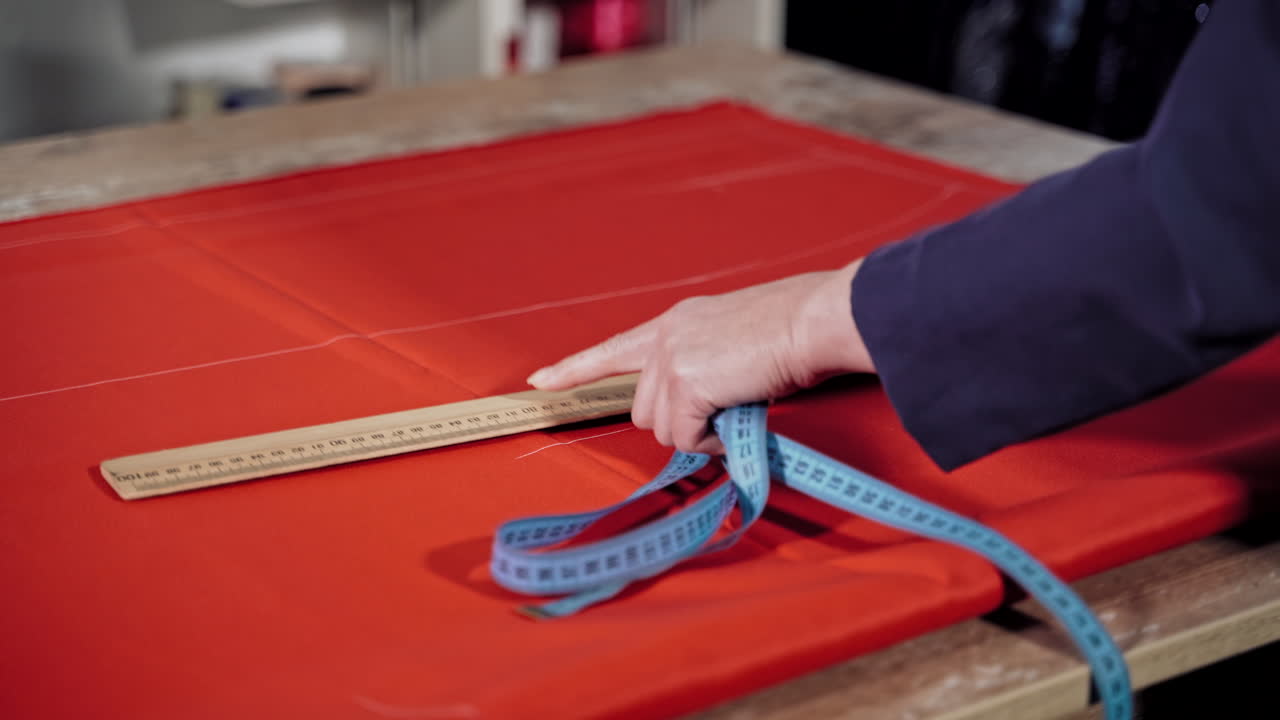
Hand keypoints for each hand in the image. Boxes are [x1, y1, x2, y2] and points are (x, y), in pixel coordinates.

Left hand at [527, 260, 874, 454]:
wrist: (816, 319)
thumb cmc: (796, 330)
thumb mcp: (737, 343)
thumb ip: (709, 371)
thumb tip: (702, 417)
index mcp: (677, 322)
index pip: (614, 348)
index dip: (576, 368)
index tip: (541, 381)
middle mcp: (667, 337)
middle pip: (644, 409)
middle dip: (680, 424)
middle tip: (725, 413)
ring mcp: (673, 358)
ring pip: (662, 429)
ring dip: (698, 433)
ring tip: (737, 409)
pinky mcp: (687, 382)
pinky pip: (685, 438)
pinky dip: (711, 442)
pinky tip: (737, 417)